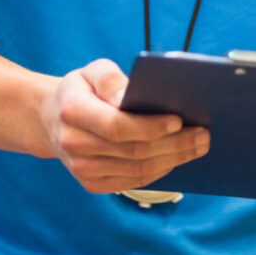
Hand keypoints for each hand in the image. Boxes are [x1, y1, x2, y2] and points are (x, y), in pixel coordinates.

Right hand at [39, 58, 208, 194]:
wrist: (52, 119)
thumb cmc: (82, 89)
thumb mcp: (91, 70)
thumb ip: (109, 77)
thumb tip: (127, 96)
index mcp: (73, 112)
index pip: (117, 127)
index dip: (150, 127)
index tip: (179, 120)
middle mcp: (74, 145)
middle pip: (133, 151)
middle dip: (174, 145)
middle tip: (203, 136)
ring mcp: (81, 169)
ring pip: (137, 170)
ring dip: (173, 160)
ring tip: (198, 147)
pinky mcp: (92, 184)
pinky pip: (133, 181)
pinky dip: (159, 171)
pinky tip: (177, 159)